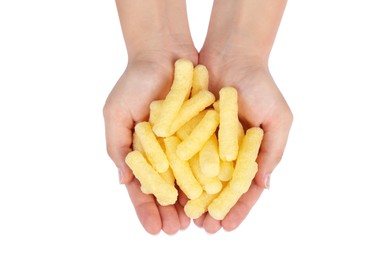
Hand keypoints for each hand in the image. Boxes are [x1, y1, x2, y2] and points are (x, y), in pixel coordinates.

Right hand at [103, 50, 196, 233]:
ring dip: (191, 202)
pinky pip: (206, 158)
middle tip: (177, 232)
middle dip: (170, 212)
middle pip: (167, 188)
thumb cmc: (134, 82)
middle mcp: (163, 151)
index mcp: (140, 151)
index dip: (146, 210)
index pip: (142, 187)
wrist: (164, 53)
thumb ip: (116, 147)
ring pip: (188, 179)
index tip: (154, 230)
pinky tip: (212, 195)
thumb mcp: (116, 114)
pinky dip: (208, 177)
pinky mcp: (203, 132)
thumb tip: (123, 182)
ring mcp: (183, 143)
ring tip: (196, 222)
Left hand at [195, 49, 292, 232]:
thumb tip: (266, 187)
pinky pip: (182, 154)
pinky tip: (171, 188)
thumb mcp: (278, 119)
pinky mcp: (188, 129)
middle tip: (205, 229)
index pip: (245, 187)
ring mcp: (207, 142)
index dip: (238, 208)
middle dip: (213, 208)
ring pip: (199, 175)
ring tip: (187, 217)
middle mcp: (227, 151)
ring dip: (194, 197)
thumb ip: (273, 152)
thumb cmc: (261, 86)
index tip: (228, 226)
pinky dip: (178, 171)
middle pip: (219, 187)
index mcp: (250, 153)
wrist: (232, 56)